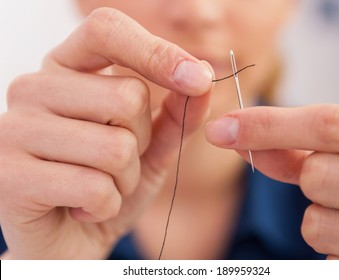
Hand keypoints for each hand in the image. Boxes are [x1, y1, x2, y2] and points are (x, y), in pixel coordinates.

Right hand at [0, 8, 212, 258]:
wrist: (68, 238)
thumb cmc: (107, 183)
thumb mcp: (150, 147)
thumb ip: (176, 114)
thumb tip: (203, 82)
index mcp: (65, 69)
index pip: (107, 31)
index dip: (157, 52)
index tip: (197, 79)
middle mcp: (32, 89)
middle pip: (126, 97)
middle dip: (141, 142)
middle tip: (117, 164)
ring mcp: (14, 130)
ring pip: (115, 147)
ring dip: (125, 179)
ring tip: (101, 188)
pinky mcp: (9, 177)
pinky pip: (95, 187)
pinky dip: (106, 206)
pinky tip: (82, 208)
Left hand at [206, 104, 338, 258]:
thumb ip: (297, 148)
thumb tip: (236, 135)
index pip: (331, 125)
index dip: (268, 125)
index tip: (221, 129)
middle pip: (318, 175)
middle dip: (308, 178)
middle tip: (334, 183)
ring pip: (317, 223)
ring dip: (320, 218)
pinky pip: (328, 260)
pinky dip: (333, 250)